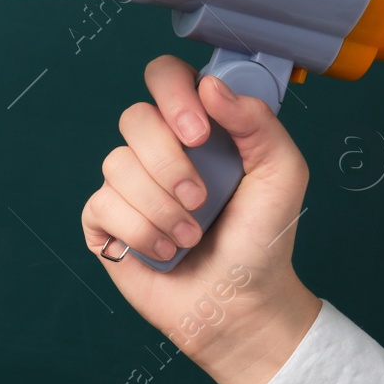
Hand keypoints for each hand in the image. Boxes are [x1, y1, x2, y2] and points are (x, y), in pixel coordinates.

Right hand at [80, 54, 321, 383]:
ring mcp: (127, 183)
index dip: (173, 94)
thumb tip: (210, 87)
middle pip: (134, 118)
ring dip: (162, 209)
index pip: (165, 76)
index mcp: (197, 127)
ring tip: (189, 237)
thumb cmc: (262, 240)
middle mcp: (157, 148)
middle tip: (202, 200)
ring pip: (116, 165)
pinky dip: (140, 232)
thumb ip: (258, 123)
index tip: (199, 133)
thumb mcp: (282, 175)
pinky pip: (101, 205)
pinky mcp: (104, 219)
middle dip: (169, 164)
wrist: (241, 306)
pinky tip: (163, 250)